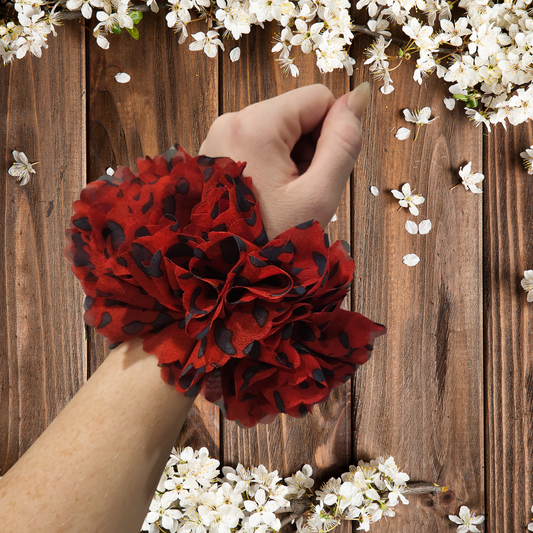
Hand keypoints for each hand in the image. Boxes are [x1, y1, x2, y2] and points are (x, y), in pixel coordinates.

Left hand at [199, 83, 370, 240]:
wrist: (223, 275)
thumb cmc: (270, 241)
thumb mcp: (318, 195)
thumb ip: (343, 142)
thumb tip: (359, 95)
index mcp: (254, 125)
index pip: (319, 98)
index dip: (332, 134)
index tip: (317, 174)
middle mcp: (230, 121)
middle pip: (296, 115)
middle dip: (309, 150)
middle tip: (299, 193)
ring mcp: (218, 138)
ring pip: (279, 132)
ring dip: (291, 162)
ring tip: (281, 199)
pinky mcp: (214, 154)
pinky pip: (258, 146)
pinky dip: (271, 167)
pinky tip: (266, 197)